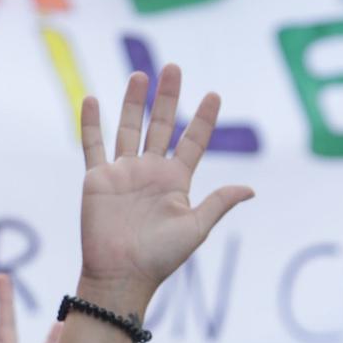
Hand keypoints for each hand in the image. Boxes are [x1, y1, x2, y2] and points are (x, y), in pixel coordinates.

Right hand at [76, 65, 252, 313]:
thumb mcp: (196, 228)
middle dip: (167, 97)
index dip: (203, 119)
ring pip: (128, 128)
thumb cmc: (160, 258)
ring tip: (141, 75)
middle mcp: (150, 172)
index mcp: (176, 181)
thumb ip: (218, 203)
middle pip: (160, 125)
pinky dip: (91, 123)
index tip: (214, 94)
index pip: (193, 142)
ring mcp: (123, 173)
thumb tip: (250, 189)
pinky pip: (93, 146)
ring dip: (133, 102)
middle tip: (173, 68)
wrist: (121, 275)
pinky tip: (93, 100)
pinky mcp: (97, 179)